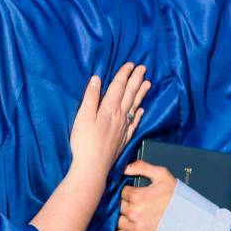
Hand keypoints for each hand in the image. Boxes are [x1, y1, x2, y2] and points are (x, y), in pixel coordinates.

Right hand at [69, 63, 149, 177]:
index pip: (118, 87)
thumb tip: (96, 79)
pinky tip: (141, 110)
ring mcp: (123, 128)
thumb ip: (90, 97)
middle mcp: (119, 116)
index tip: (130, 64)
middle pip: (129, 94)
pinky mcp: (123, 139)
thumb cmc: (84, 142)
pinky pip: (134, 123)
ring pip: (135, 106)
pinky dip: (139, 114)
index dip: (124, 74)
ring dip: (141, 93)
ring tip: (148, 83)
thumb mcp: (83, 116)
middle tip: (143, 68)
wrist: (93, 166)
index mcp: (108, 108)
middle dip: (136, 79)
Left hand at [116, 160, 176, 230]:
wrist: (191, 220)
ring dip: (121, 217)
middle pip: (118, 205)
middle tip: (134, 204)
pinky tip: (127, 227)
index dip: (127, 191)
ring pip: (116, 220)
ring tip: (132, 215)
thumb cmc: (177, 198)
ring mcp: (134, 227)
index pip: (121, 191)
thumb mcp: (162, 176)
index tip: (134, 193)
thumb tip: (124, 168)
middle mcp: (134, 212)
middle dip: (124, 203)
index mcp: (138, 196)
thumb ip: (141, 167)